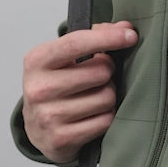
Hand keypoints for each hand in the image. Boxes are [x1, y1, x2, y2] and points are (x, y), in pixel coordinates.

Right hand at [22, 21, 137, 163]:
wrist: (36, 127)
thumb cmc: (56, 83)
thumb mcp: (66, 56)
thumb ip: (95, 36)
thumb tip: (126, 28)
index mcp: (37, 60)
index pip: (77, 43)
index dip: (108, 38)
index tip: (131, 35)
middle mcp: (39, 88)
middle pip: (100, 72)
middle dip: (108, 72)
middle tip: (98, 77)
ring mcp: (48, 116)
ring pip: (106, 98)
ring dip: (108, 96)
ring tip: (93, 97)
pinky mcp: (61, 138)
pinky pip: (105, 121)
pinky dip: (106, 117)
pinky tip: (92, 116)